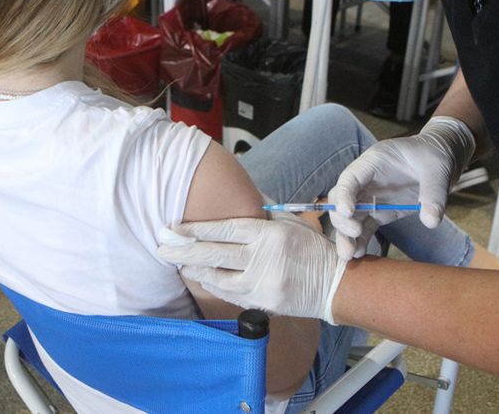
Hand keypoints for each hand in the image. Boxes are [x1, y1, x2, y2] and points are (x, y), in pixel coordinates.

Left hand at [158, 218, 346, 323]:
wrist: (336, 284)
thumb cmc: (311, 248)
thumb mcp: (290, 222)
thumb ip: (263, 211)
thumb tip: (240, 195)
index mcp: (268, 234)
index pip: (224, 229)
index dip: (196, 229)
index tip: (175, 228)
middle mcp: (263, 259)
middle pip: (214, 255)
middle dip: (184, 252)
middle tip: (162, 248)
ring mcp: (262, 284)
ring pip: (218, 278)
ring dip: (195, 271)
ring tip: (179, 264)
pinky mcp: (263, 303)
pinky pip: (231, 294)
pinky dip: (214, 286)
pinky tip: (202, 279)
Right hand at [327, 116, 474, 259]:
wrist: (444, 159)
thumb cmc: (435, 156)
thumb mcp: (438, 170)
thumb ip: (434, 194)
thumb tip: (430, 221)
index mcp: (374, 162)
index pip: (350, 178)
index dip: (344, 195)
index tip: (347, 213)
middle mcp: (366, 181)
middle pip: (342, 199)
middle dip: (342, 218)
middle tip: (355, 233)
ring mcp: (372, 198)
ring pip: (350, 218)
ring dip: (346, 236)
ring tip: (349, 255)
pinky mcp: (381, 212)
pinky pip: (366, 227)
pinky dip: (361, 240)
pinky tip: (359, 254)